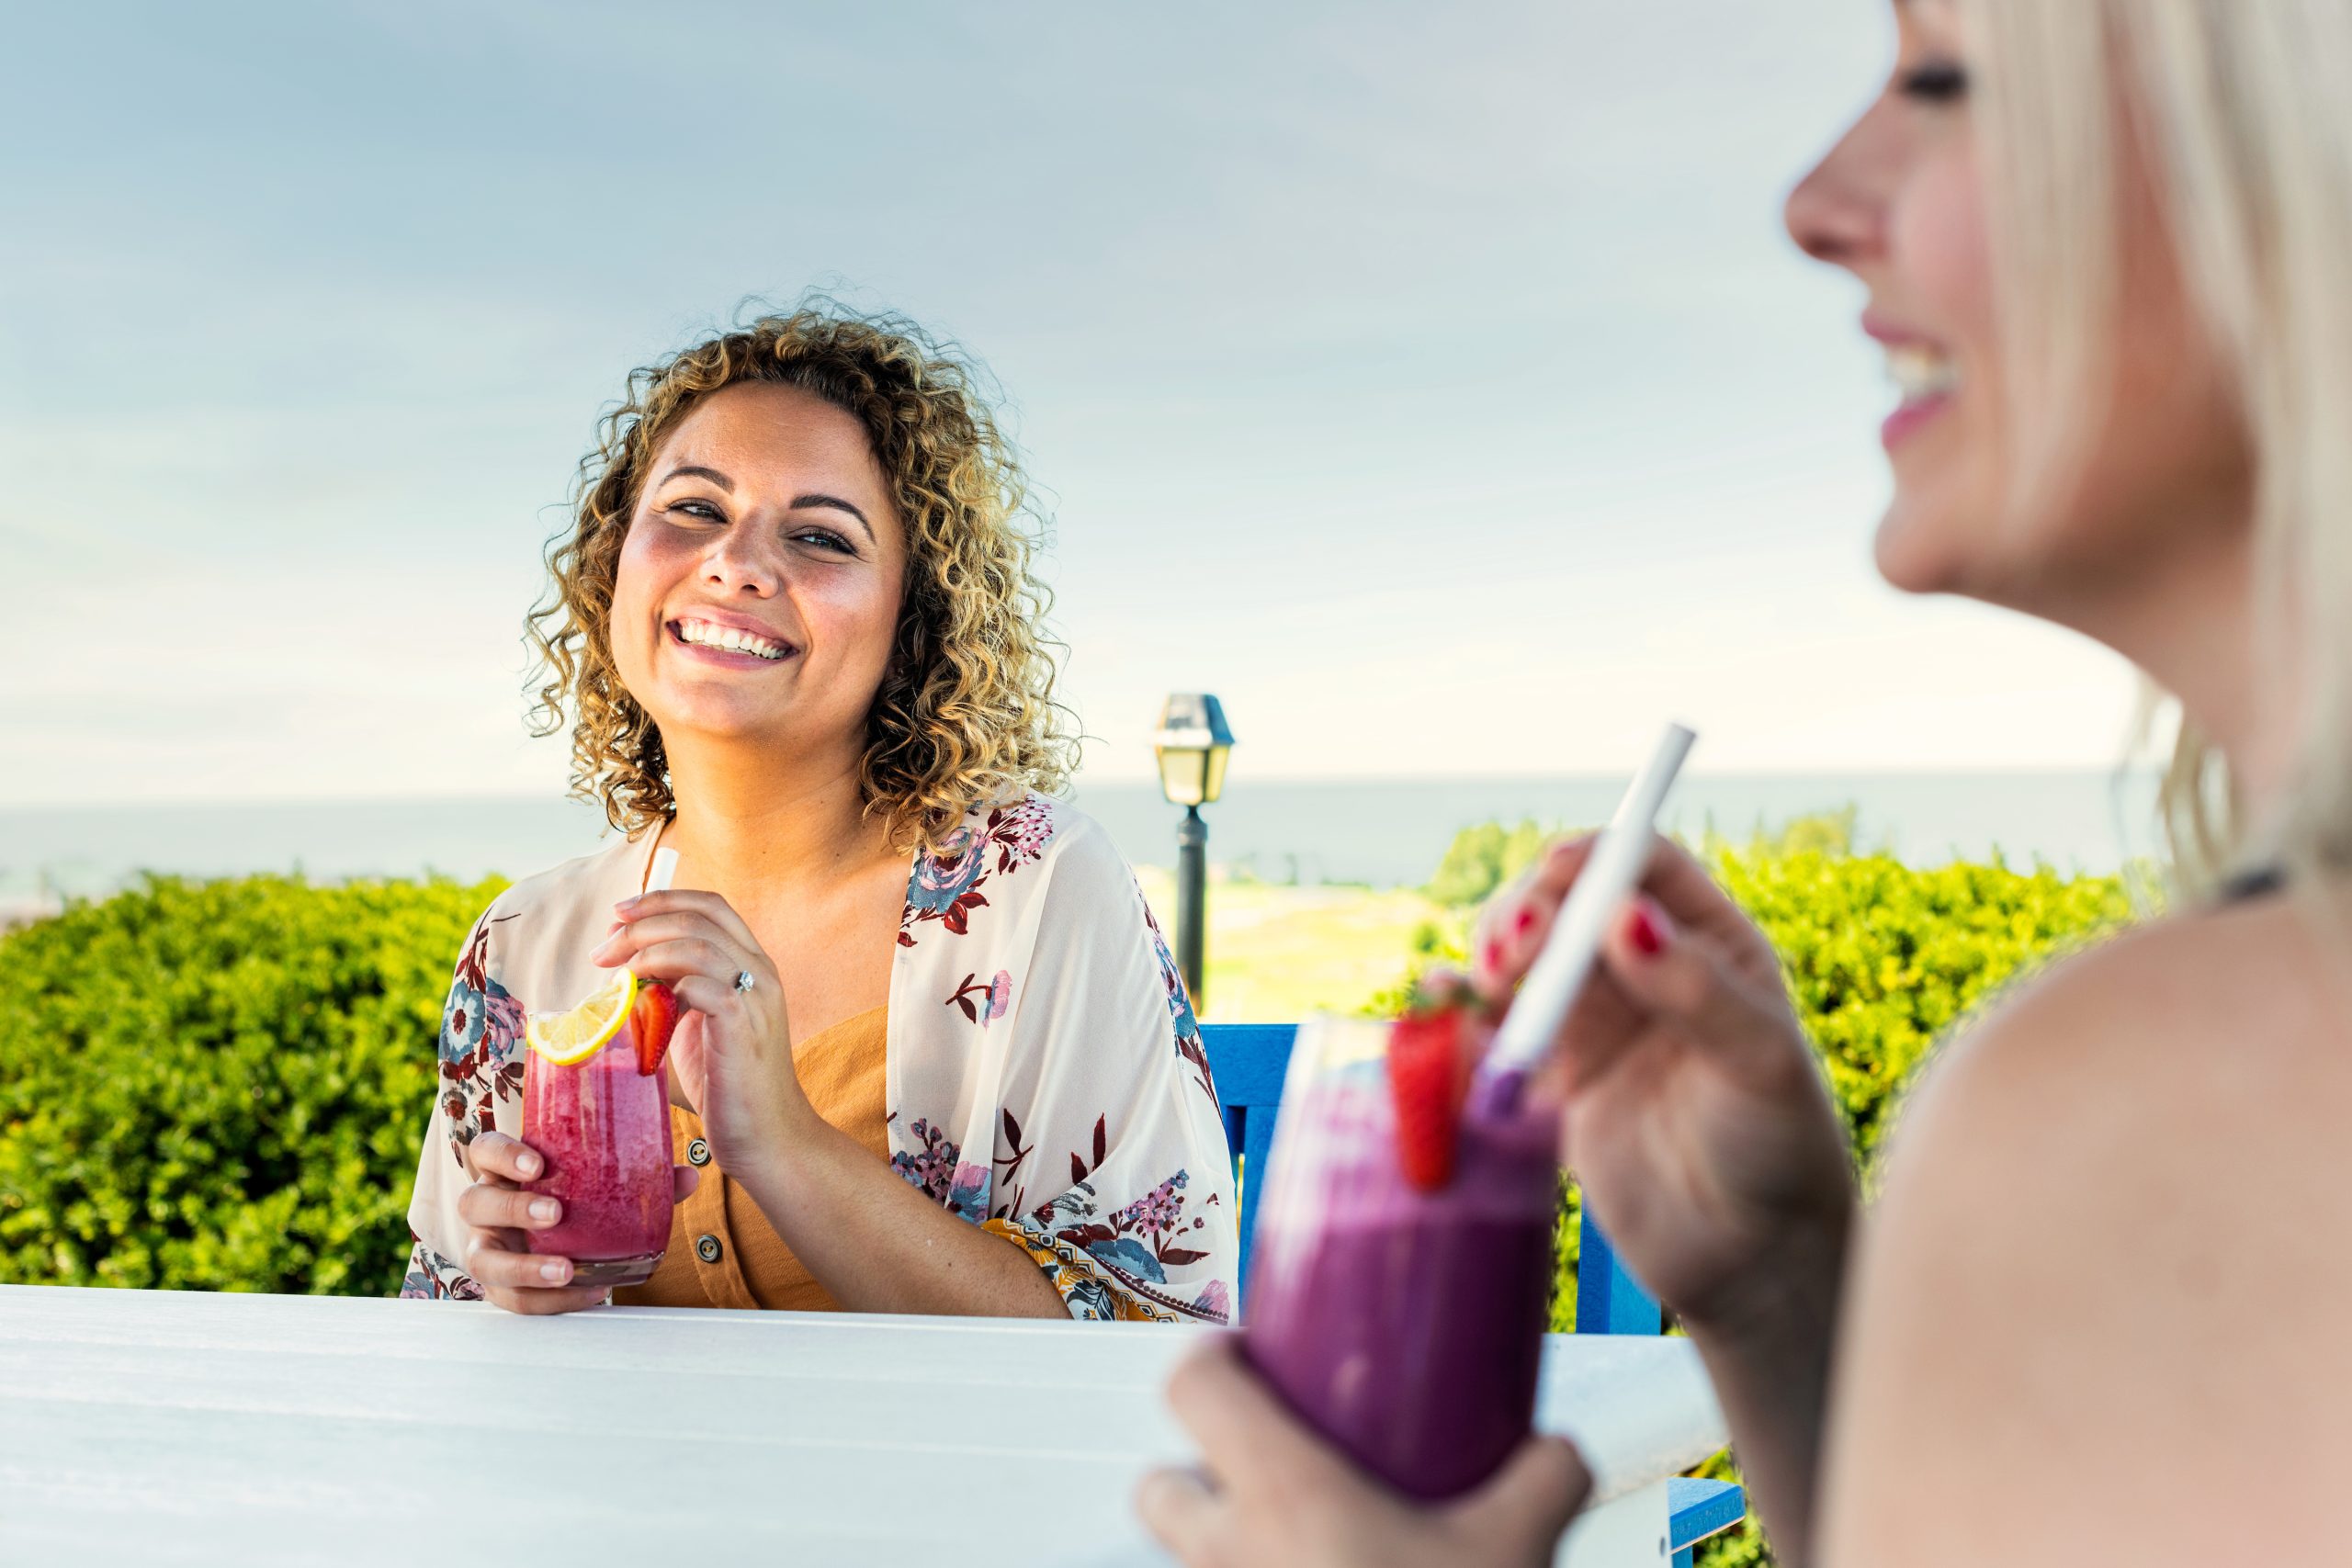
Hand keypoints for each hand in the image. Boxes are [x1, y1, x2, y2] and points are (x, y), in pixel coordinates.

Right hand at [456, 1130, 699, 1314]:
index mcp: (505, 1170)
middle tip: (555, 1214)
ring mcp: (488, 1247)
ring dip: (524, 1267)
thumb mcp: (601, 1183)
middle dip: (514, 1209)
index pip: (485, 1150)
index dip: (503, 1155)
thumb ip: (642, 1177)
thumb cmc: (577, 1198)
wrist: (557, 1240)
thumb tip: (689, 1175)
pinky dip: (551, 1301)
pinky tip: (590, 1291)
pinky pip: (513, 1300)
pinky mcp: (499, 1285)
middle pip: (475, 1203)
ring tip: (566, 1270)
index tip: (537, 1165)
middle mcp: (487, 1206)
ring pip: (484, 1259)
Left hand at [593, 890, 808, 1180]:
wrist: (768, 1137)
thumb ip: (673, 994)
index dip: (662, 901)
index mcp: (753, 964)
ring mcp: (754, 996)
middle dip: (642, 922)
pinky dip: (662, 986)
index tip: (620, 915)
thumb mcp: (698, 1026)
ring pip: (697, 943)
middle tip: (603, 949)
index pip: (710, 906)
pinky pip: (698, 984)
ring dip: (645, 951)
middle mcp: (761, 971)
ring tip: (615, 974)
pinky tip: (642, 1006)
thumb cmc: (729, 1084)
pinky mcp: (741, 1025)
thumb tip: (623, 973)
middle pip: (699, 915)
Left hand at [1137, 1337, 1588, 1567]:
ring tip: (1295, 1549)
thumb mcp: (1518, 1554)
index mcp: (1282, 1494)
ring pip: (1184, 1566)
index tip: (1247, 1356)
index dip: (1209, 1359)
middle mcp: (1229, 1554)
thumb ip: (1545, 1480)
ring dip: (1222, 1550)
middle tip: (1263, 1467)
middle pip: (1158, 1487)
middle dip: (1197, 1472)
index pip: (1190, 1387)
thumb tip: (1557, 1452)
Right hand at [1473, 834, 1855, 1334]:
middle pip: (1569, 903)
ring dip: (1496, 954)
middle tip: (1513, 948)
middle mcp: (1648, 970)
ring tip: (1490, 985)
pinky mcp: (1556, 1074)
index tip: (1556, 872)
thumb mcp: (1759, 1064)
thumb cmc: (1777, 1152)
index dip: (1596, 858)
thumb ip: (1696, 989)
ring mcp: (1599, 1020)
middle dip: (1532, 910)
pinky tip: (1453, 1006)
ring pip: (1527, 955)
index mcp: (1711, 945)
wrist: (1749, 1261)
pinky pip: (1500, 1021)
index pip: (1644, 869)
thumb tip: (1626, 917)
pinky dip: (1468, 1009)